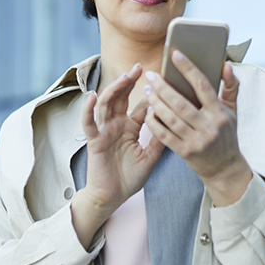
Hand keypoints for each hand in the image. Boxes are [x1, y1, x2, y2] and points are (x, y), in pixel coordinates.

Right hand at [70, 64, 163, 248]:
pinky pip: (89, 123)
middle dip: (129, 82)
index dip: (149, 94)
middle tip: (139, 67)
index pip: (139, 106)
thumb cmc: (128, 178)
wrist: (112, 197)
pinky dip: (88, 109)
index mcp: (130, 128)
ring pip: (106, 105)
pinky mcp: (94, 141)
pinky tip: (92, 96)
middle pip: (121, 98)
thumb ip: (159, 140)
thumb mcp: (150, 158)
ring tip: (124, 77)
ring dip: (114, 89)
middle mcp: (116, 126)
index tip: (161, 80)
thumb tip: (176, 123)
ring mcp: (104, 131)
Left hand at [143, 51, 251, 205]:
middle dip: (163, 87)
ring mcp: (196, 141)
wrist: (225, 169)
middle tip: (151, 75)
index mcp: (220, 113)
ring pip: (170, 118)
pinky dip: (154, 123)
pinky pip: (164, 135)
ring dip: (155, 103)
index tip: (175, 54)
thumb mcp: (233, 112)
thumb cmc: (226, 135)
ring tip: (147, 91)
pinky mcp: (185, 152)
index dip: (188, 68)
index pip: (203, 86)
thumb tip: (226, 64)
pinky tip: (148, 112)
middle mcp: (209, 126)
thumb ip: (230, 87)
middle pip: (181, 103)